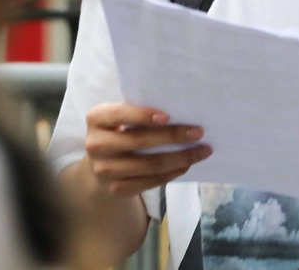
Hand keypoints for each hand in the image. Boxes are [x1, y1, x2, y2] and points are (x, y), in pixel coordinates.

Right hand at [82, 103, 211, 195]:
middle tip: (199, 132)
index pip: (120, 114)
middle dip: (173, 136)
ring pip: (149, 165)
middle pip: (139, 141)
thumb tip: (183, 110)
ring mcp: (104, 170)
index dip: (144, 115)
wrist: (101, 163)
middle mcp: (95, 144)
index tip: (169, 116)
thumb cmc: (121, 130)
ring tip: (202, 151)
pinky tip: (187, 165)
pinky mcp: (116, 188)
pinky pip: (150, 181)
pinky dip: (172, 173)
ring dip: (180, 158)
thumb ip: (142, 111)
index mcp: (97, 118)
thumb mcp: (123, 116)